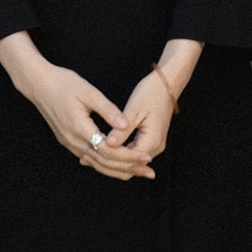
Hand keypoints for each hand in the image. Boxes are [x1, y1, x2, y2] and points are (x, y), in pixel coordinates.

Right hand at [0, 34, 159, 179]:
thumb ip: (107, 109)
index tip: (147, 156)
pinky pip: (89, 158)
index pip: (109, 151)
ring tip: (138, 172)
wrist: (38, 84)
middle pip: (104, 162)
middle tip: (149, 172)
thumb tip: (125, 124)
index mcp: (79, 128)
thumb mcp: (88, 91)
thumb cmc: (63, 83)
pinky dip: (105, 164)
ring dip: (118, 170)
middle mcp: (73, 140)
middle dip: (129, 168)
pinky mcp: (67, 141)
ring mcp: (68, 143)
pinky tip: (117, 166)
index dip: (129, 155)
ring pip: (96, 164)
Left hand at [93, 42, 201, 176]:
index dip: (107, 158)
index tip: (88, 153)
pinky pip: (132, 154)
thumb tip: (107, 144)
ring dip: (111, 161)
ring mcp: (154, 145)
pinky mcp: (150, 141)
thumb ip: (121, 130)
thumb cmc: (150, 93)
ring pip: (130, 163)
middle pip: (129, 166)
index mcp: (151, 141)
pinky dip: (118, 154)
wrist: (167, 85)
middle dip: (107, 164)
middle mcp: (155, 148)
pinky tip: (102, 149)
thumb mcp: (134, 110)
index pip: (127, 160)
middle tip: (84, 159)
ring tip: (88, 157)